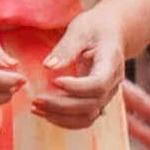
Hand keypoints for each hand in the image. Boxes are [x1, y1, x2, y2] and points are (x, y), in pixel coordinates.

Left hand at [33, 8, 124, 129]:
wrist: (113, 34)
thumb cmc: (96, 28)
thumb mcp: (80, 30)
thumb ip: (66, 49)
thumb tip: (48, 67)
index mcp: (111, 63)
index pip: (98, 84)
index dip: (76, 87)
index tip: (54, 81)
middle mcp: (112, 84)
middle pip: (91, 105)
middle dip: (61, 106)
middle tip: (36, 99)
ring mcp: (107, 95)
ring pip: (88, 117)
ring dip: (61, 117)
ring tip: (37, 108)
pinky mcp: (98, 101)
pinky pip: (84, 119)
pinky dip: (64, 120)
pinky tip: (45, 113)